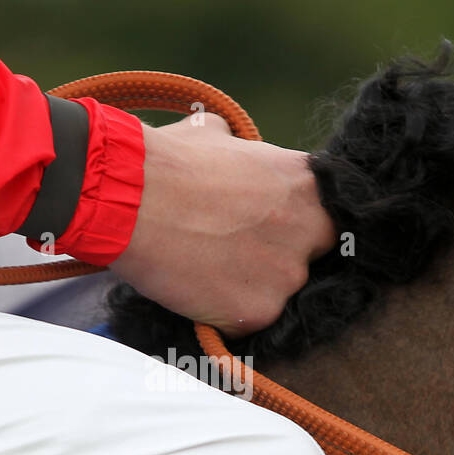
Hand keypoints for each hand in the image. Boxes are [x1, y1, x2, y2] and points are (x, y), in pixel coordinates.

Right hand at [108, 113, 336, 336]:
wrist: (129, 200)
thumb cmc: (165, 162)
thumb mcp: (213, 135)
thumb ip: (239, 148)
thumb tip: (229, 141)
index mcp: (305, 181)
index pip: (324, 212)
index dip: (297, 223)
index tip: (270, 229)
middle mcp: (309, 228)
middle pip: (313, 255)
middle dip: (283, 256)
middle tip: (238, 252)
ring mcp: (287, 274)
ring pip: (281, 291)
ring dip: (252, 286)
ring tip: (207, 270)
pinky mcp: (259, 310)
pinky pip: (251, 319)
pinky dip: (227, 313)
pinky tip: (197, 290)